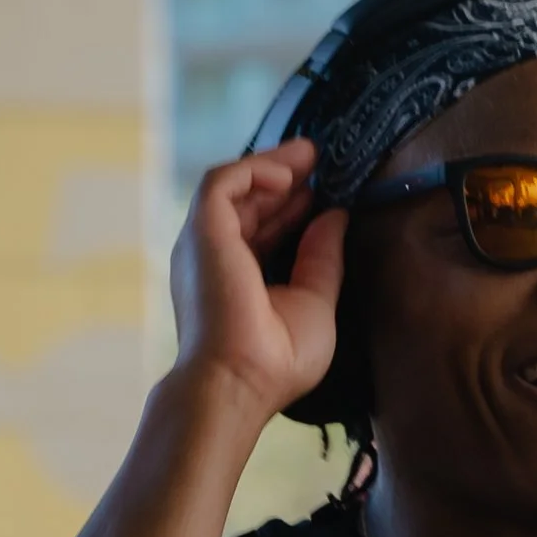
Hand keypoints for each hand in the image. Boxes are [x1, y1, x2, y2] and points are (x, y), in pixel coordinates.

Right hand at [170, 139, 345, 423]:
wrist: (239, 382)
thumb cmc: (275, 360)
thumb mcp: (314, 301)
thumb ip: (322, 257)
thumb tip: (334, 216)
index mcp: (235, 276)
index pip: (260, 228)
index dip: (290, 205)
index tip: (321, 189)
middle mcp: (214, 256)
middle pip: (246, 202)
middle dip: (281, 176)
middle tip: (316, 157)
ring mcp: (204, 242)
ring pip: (232, 185)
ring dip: (270, 164)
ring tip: (308, 154)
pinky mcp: (202, 230)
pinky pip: (222, 181)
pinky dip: (254, 169)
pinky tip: (289, 174)